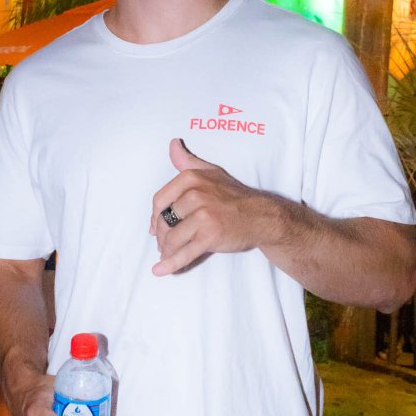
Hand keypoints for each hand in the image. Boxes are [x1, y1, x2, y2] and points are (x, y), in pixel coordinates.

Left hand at [150, 138, 263, 275]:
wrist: (262, 216)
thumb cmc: (234, 195)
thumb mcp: (211, 172)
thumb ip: (187, 161)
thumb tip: (172, 144)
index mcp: (191, 178)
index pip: (159, 200)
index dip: (154, 217)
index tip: (155, 228)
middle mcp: (196, 195)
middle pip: (164, 221)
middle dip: (162, 236)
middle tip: (164, 244)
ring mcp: (203, 216)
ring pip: (172, 238)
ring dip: (167, 251)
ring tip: (168, 255)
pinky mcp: (210, 236)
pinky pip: (185, 252)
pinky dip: (171, 264)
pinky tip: (160, 270)